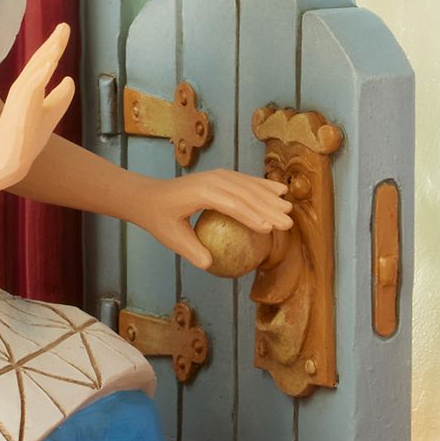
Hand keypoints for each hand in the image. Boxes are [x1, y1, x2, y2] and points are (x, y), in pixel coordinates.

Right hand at [0, 23, 75, 190]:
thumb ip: (59, 97)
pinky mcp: (20, 107)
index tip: (63, 30)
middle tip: (65, 27)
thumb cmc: (27, 137)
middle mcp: (24, 88)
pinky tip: (51, 62)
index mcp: (30, 88)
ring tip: (60, 37)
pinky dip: (41, 74)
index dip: (54, 46)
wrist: (8, 160)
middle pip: (40, 60)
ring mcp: (21, 96)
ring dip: (48, 53)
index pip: (43, 62)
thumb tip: (69, 80)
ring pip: (36, 70)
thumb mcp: (50, 113)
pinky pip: (32, 87)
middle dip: (54, 43)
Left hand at [134, 169, 291, 269]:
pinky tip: (279, 192)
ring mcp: (218, 175)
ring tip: (289, 210)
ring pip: (249, 186)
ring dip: (270, 197)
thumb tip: (210, 265)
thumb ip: (192, 250)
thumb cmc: (160, 219)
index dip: (251, 215)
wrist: (150, 196)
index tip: (269, 228)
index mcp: (201, 193)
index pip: (232, 204)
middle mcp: (212, 179)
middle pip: (246, 194)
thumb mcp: (172, 238)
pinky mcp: (221, 176)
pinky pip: (246, 182)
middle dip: (269, 208)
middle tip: (288, 224)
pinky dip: (263, 187)